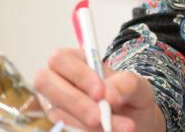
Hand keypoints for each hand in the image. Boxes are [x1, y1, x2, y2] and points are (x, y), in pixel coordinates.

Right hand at [34, 47, 165, 131]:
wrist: (135, 123)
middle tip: (99, 117)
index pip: (61, 59)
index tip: (100, 93)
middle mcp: (58, 81)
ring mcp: (53, 105)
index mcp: (75, 61)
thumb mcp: (139, 87)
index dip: (78, 74)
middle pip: (45, 83)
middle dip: (74, 101)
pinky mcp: (57, 125)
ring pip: (57, 113)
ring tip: (120, 128)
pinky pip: (62, 129)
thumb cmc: (130, 98)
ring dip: (87, 124)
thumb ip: (126, 83)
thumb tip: (108, 95)